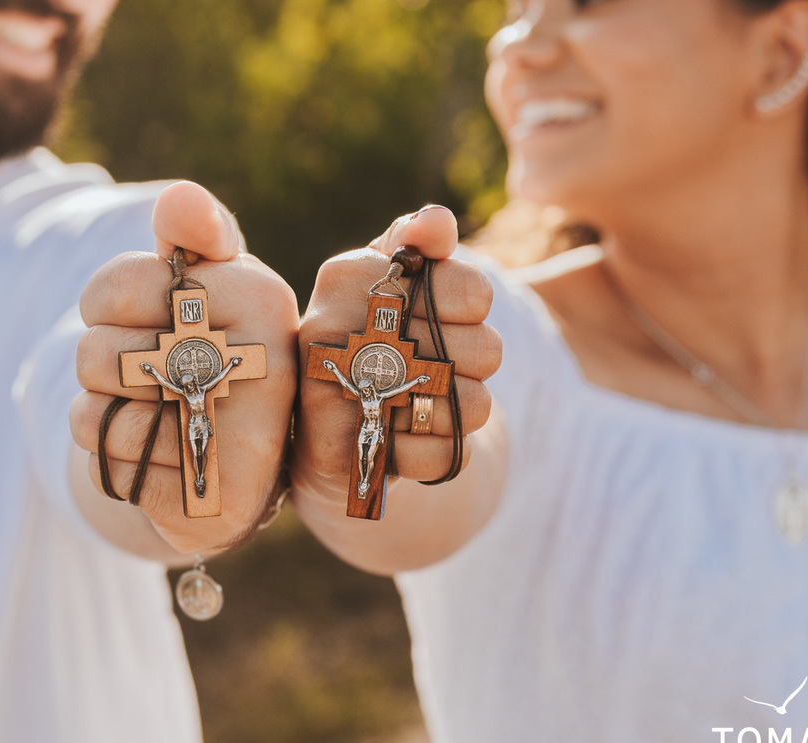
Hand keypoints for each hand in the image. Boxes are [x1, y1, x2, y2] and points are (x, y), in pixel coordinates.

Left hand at [70, 181, 298, 553]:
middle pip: (95, 354)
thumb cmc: (209, 351)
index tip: (144, 316)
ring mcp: (244, 444)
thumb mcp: (207, 283)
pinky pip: (110, 470)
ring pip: (94, 416)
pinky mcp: (214, 503)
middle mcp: (265, 368)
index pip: (114, 287)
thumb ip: (192, 235)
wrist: (231, 455)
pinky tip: (160, 458)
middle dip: (102, 365)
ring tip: (153, 413)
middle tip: (150, 373)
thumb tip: (183, 201)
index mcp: (262, 298)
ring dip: (104, 416)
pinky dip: (117, 463)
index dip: (104, 305)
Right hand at [293, 205, 501, 505]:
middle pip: (486, 350)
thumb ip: (418, 242)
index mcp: (348, 275)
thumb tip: (437, 222)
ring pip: (471, 406)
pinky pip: (440, 454)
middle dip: (474, 365)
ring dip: (460, 410)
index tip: (441, 317)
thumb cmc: (368, 340)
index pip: (476, 292)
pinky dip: (440, 451)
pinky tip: (411, 436)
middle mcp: (330, 327)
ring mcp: (330, 391)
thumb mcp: (387, 279)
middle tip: (438, 366)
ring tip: (424, 401)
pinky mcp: (338, 452)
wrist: (321, 427)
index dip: (474, 311)